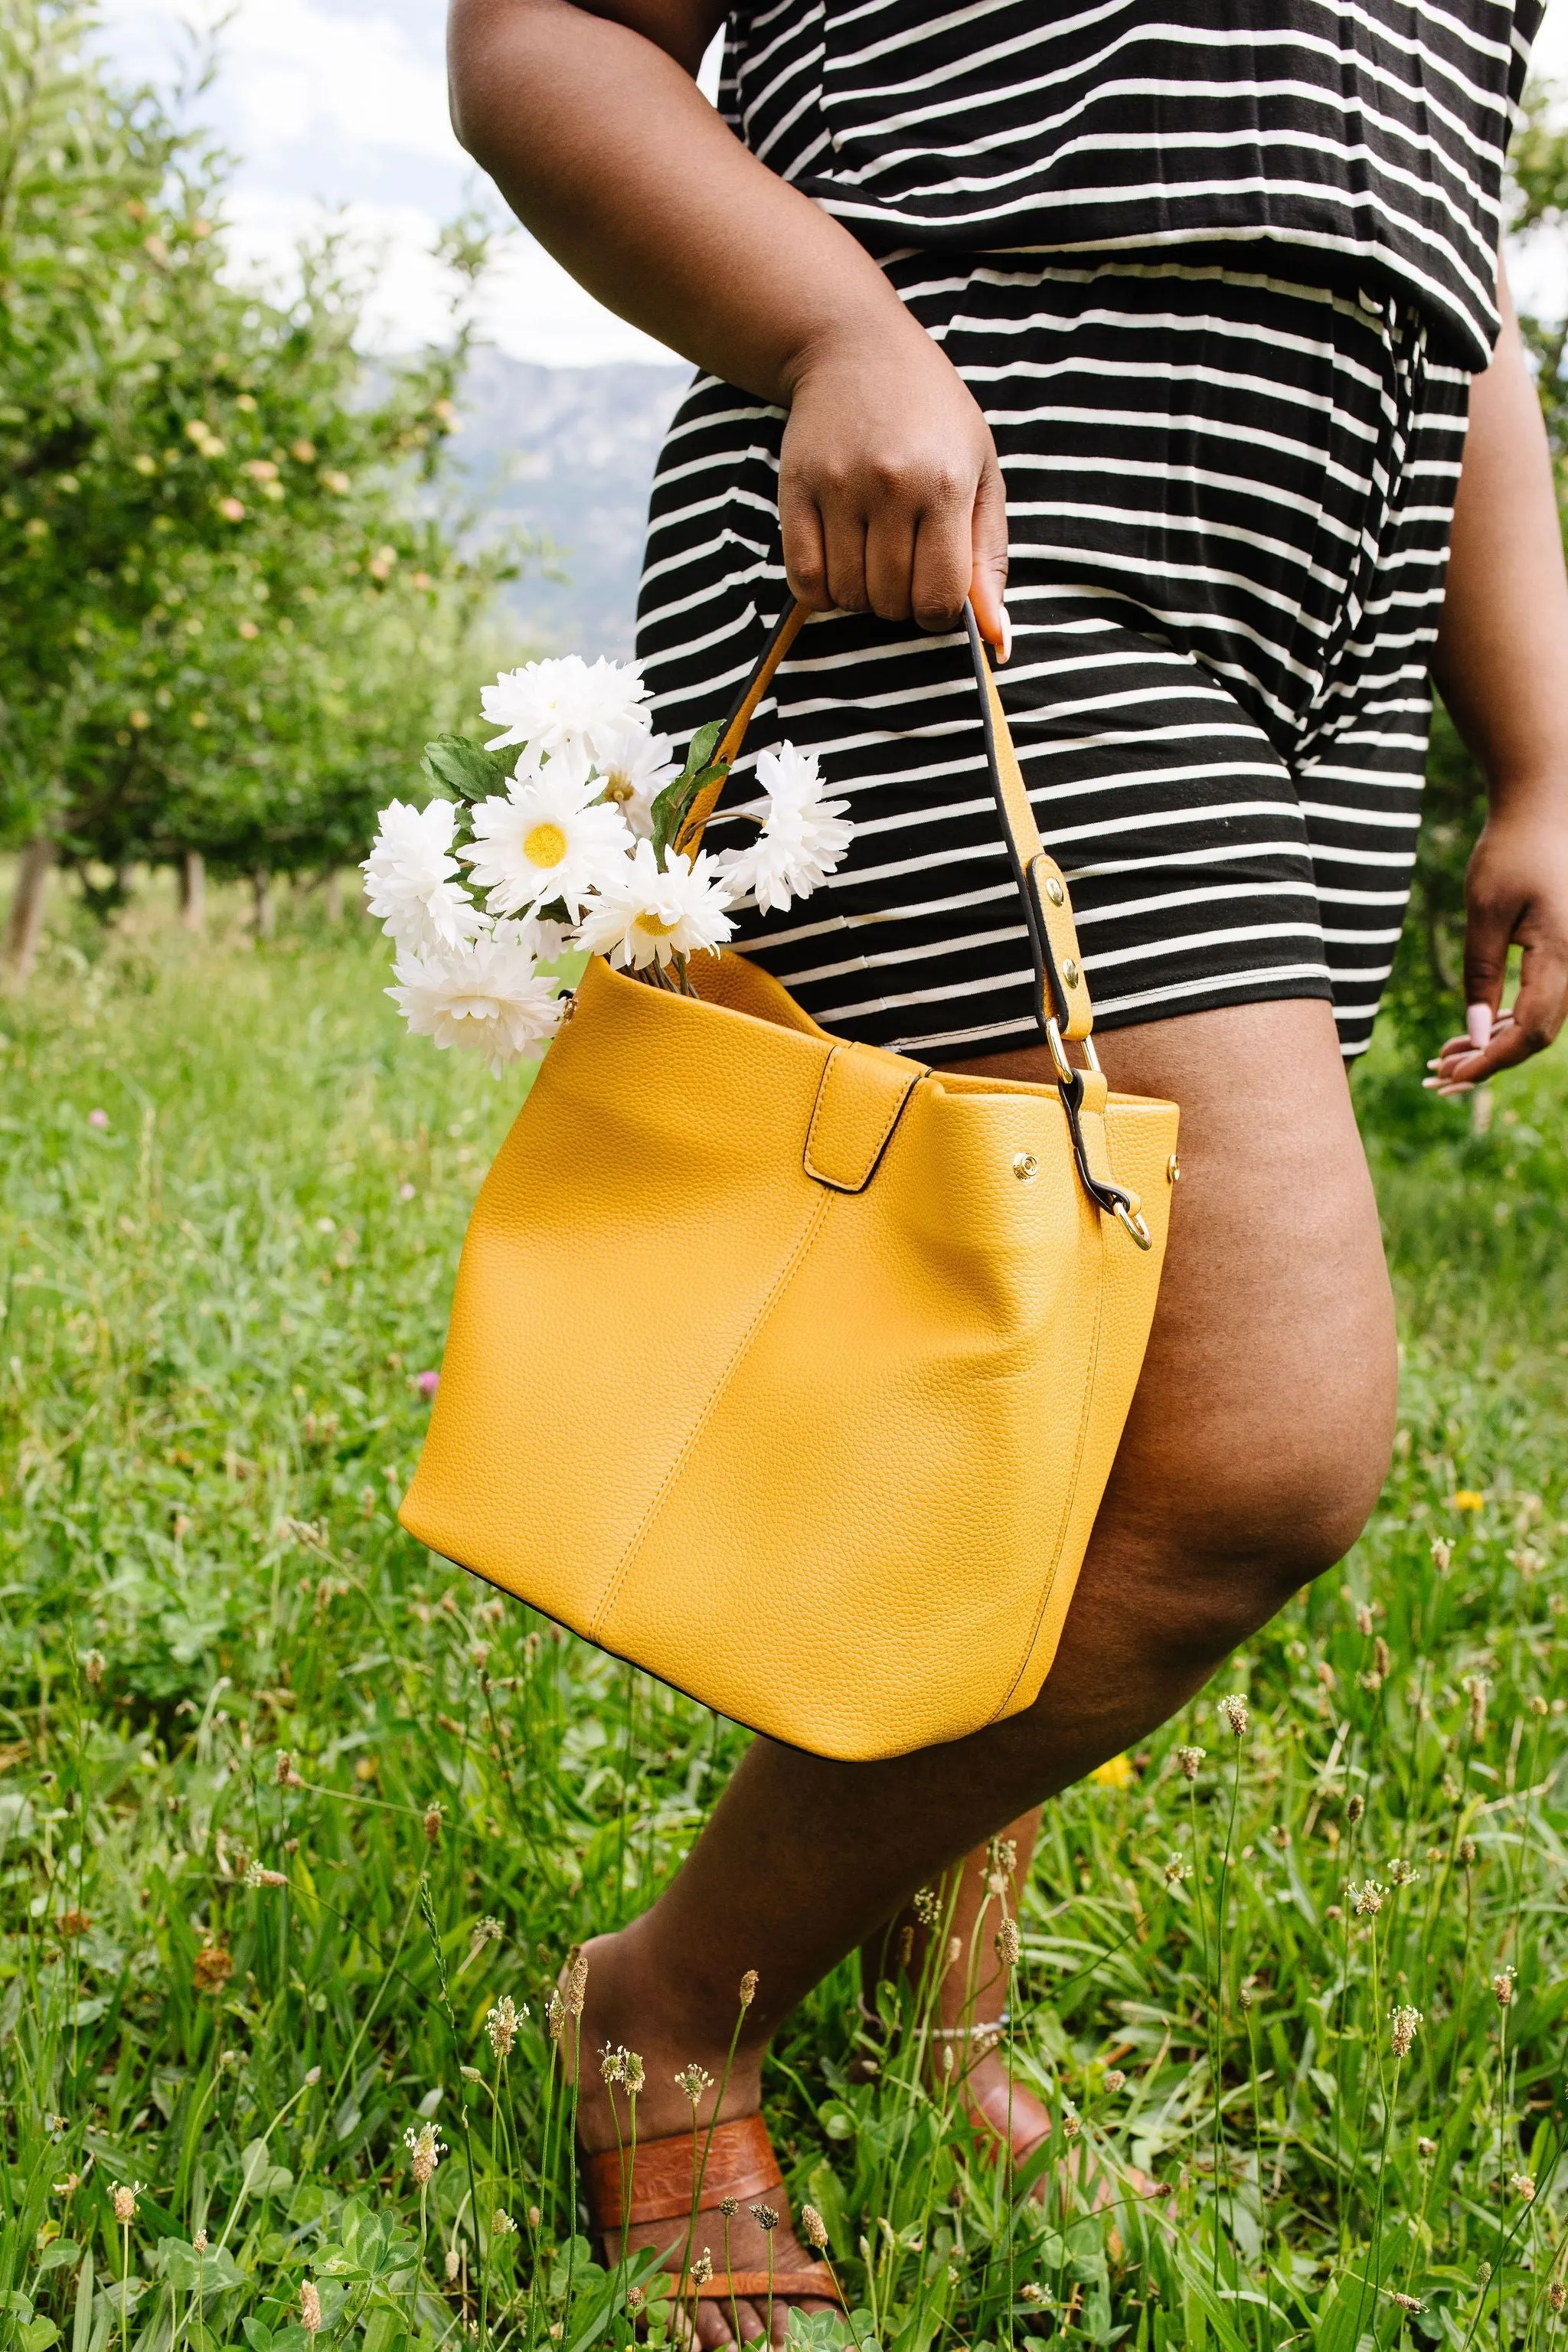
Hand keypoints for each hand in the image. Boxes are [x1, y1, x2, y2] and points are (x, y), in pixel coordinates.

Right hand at [777, 322, 1009, 651]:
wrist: (857, 348)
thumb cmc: (932, 415)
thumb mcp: (981, 473)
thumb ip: (990, 557)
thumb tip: (999, 638)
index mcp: (945, 485)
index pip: (940, 597)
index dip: (939, 613)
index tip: (936, 592)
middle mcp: (891, 487)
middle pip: (891, 602)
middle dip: (900, 604)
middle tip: (903, 570)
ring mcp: (838, 487)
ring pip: (847, 595)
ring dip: (861, 596)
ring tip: (871, 559)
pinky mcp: (796, 488)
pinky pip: (803, 578)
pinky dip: (821, 590)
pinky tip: (838, 563)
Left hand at [1424, 795, 1567, 1093]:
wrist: (1541, 812)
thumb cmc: (1510, 852)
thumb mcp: (1485, 913)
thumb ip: (1481, 975)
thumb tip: (1476, 1034)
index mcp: (1562, 955)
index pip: (1531, 1031)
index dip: (1492, 1060)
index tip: (1451, 1075)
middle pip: (1538, 1036)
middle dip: (1489, 1061)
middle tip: (1438, 1075)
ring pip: (1540, 1023)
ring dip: (1495, 1044)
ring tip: (1445, 1057)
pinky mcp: (1563, 955)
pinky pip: (1541, 1002)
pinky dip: (1506, 1021)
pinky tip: (1473, 1031)